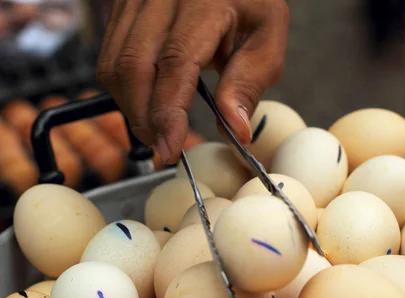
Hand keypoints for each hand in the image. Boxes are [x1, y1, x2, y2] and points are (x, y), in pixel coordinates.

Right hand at [96, 0, 288, 163]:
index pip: (175, 63)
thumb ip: (248, 83)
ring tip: (157, 129)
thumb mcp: (266, 40)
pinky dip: (124, 88)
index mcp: (204, 4)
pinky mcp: (124, 8)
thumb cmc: (250, 4)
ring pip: (114, 65)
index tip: (169, 148)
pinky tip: (146, 102)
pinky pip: (110, 55)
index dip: (168, 111)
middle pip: (133, 67)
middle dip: (144, 117)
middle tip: (163, 146)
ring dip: (131, 106)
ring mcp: (137, 0)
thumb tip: (234, 130)